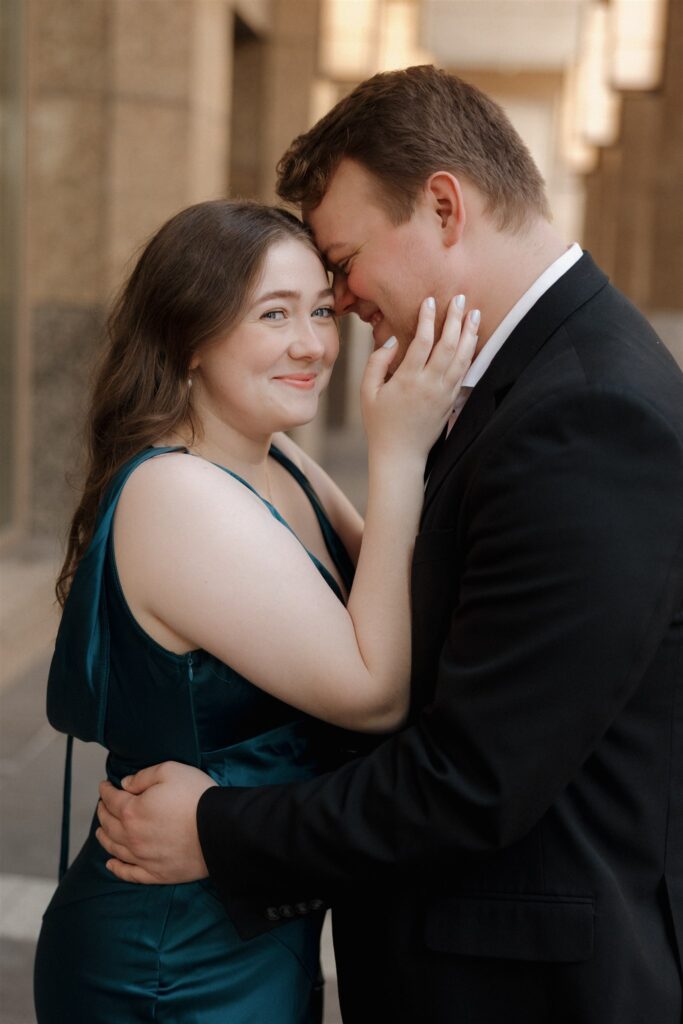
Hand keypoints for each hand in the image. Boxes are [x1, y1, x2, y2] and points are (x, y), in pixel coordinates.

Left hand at [96, 762, 216, 883]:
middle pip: (109, 825)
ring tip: (100, 831)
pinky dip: (117, 869)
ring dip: (104, 838)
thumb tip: (125, 784)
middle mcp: (132, 837)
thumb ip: (143, 776)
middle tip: (103, 805)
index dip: (106, 791)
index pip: (111, 800)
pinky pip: (130, 874)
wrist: (219, 828)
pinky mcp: (156, 873)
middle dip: (103, 812)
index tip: (105, 786)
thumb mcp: (170, 771)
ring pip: (115, 849)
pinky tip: (111, 864)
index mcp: (132, 811)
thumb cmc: (196, 796)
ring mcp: (143, 858)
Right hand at [361, 296, 477, 460]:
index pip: (422, 341)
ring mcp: (443, 393)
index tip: (430, 300)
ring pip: (461, 358)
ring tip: (474, 313)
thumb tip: (392, 341)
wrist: (400, 455)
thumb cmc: (380, 423)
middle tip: (460, 298)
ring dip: (469, 334)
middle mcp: (429, 384)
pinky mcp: (451, 401)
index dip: (427, 319)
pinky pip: (464, 372)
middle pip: (448, 345)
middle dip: (455, 319)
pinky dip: (470, 353)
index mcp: (407, 380)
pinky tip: (472, 340)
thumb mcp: (367, 391)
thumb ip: (377, 362)